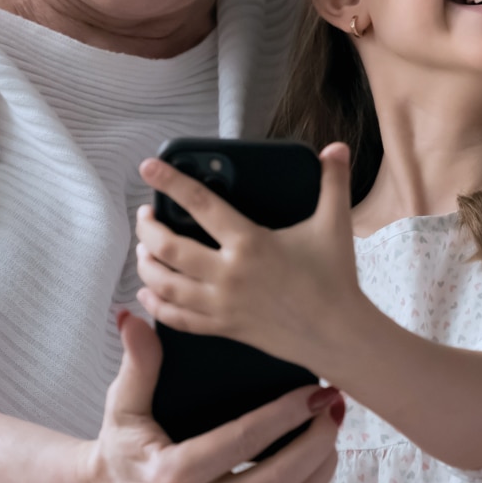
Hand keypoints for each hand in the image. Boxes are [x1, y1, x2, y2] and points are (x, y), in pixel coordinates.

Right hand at [79, 311, 340, 482]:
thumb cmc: (121, 447)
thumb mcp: (122, 405)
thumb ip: (136, 363)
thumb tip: (131, 317)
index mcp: (173, 476)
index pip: (241, 444)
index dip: (283, 417)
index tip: (313, 390)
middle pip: (279, 480)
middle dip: (316, 440)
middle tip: (334, 403)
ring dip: (322, 461)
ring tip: (335, 421)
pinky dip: (314, 479)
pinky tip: (323, 447)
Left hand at [135, 142, 365, 371]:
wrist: (337, 334)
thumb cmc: (335, 279)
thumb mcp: (335, 225)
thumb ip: (334, 183)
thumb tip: (337, 148)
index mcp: (250, 243)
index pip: (200, 204)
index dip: (171, 182)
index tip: (150, 167)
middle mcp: (228, 274)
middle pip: (169, 248)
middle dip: (148, 229)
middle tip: (145, 215)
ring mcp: (222, 304)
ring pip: (165, 285)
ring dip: (146, 264)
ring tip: (144, 249)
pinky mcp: (223, 327)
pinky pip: (177, 318)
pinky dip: (155, 304)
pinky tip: (148, 292)